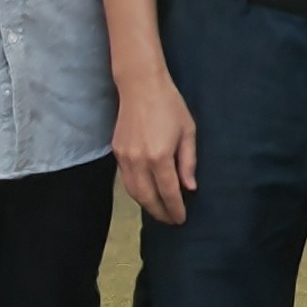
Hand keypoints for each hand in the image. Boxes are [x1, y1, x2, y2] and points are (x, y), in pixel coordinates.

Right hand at [113, 72, 199, 224]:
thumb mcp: (188, 131)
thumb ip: (188, 162)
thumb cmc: (170, 105)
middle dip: (161, 213)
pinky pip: (126, 181)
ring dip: (147, 206)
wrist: (140, 85)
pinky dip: (136, 192)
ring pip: (134, 192)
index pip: (168, 193)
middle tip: (171, 220)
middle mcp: (139, 161)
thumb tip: (190, 188)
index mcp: (160, 156)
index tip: (181, 219)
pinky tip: (146, 193)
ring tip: (159, 211)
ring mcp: (125, 158)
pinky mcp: (116, 152)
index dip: (175, 209)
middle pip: (148, 198)